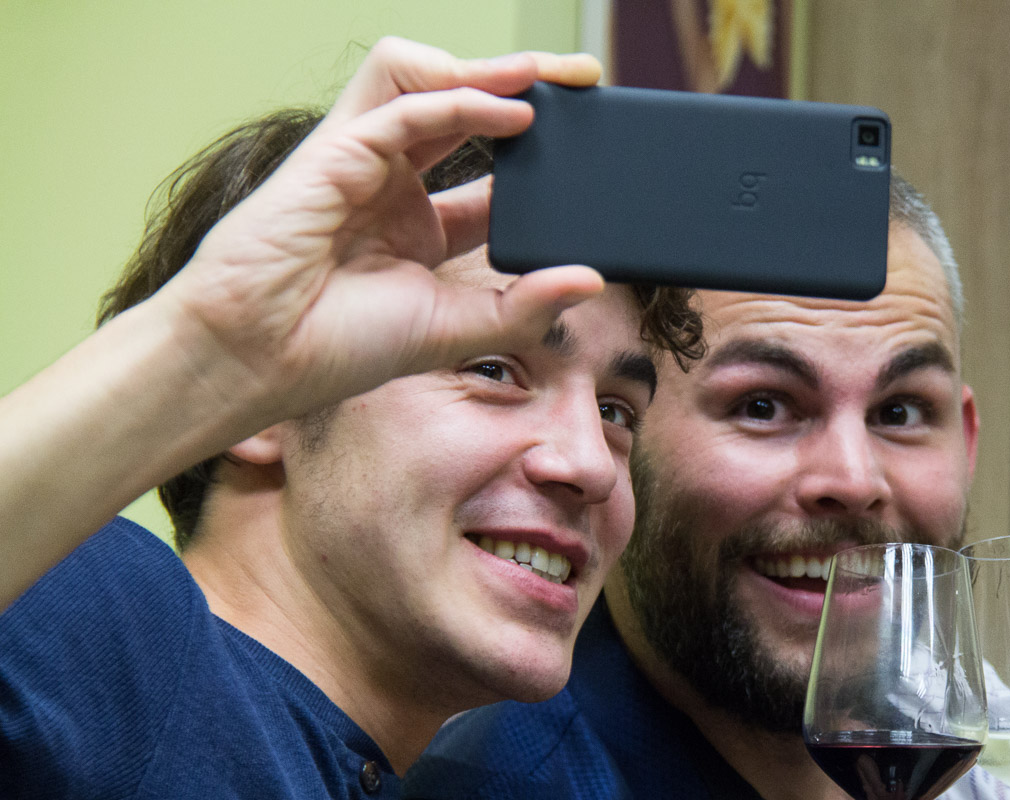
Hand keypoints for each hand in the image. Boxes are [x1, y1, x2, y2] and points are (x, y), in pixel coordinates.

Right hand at [155, 37, 606, 427]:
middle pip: (462, 106)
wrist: (259, 359)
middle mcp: (390, 181)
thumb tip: (591, 281)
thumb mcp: (456, 328)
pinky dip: (460, 102)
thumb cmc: (338, 345)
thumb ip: (524, 306)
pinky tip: (511, 113)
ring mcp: (361, 161)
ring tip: (547, 78)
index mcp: (416, 222)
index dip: (536, 151)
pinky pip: (401, 106)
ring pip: (423, 81)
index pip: (488, 169)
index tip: (588, 147)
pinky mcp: (334, 154)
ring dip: (486, 71)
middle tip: (583, 81)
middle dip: (522, 86)